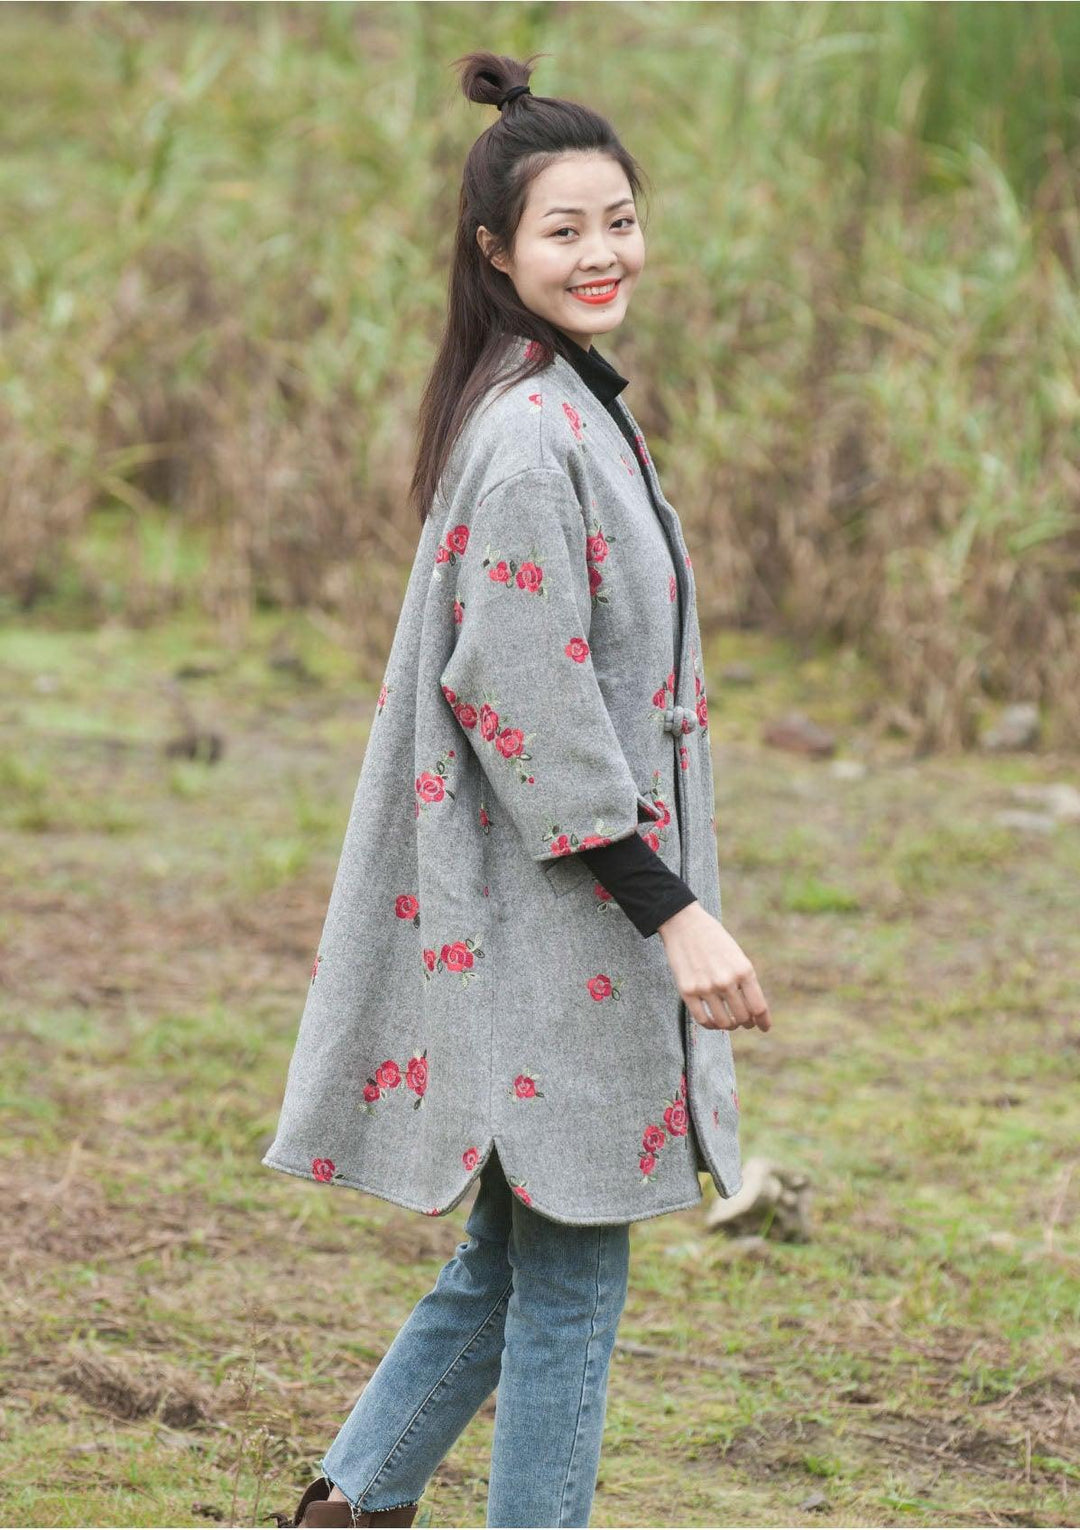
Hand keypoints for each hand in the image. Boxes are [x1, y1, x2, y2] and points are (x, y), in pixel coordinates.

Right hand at [657, 902, 770, 1031]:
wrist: (685, 924)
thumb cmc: (714, 939)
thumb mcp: (737, 956)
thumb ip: (745, 981)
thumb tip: (751, 1009)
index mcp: (744, 970)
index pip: (758, 1007)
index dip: (763, 1021)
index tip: (764, 1028)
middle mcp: (726, 981)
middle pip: (742, 1018)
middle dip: (746, 1023)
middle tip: (744, 1022)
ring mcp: (706, 987)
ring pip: (724, 1023)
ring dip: (729, 1025)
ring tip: (729, 1022)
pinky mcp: (687, 991)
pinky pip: (703, 1020)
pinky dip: (711, 1025)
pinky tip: (713, 1021)